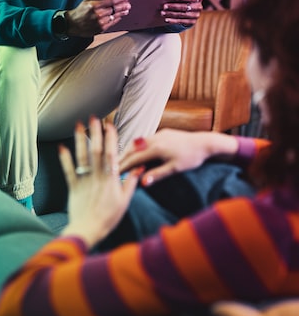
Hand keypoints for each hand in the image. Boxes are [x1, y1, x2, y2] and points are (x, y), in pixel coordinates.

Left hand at [59, 118, 140, 248]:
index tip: (109, 124)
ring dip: (79, 140)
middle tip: (93, 117)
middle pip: (96, 150)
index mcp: (111, 179)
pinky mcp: (73, 187)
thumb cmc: (109, 218)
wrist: (88, 230)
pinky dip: (65, 158)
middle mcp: (97, 177)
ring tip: (78, 125)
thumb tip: (139, 168)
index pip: (111, 154)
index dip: (110, 138)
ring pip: (82, 157)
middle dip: (94, 132)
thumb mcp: (125, 201)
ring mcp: (84, 181)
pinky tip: (62, 147)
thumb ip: (131, 183)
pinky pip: (68, 170)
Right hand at [66, 0, 130, 36]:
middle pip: (114, 9)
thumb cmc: (80, 11)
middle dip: (123, 6)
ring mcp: (100, 23)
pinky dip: (116, 19)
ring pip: (114, 16)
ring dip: (121, 13)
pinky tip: (120, 16)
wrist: (72, 25)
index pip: (111, 1)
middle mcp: (98, 14)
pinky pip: (111, 23)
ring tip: (126, 10)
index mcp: (94, 5)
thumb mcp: (86, 1)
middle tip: (128, 4)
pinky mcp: (100, 29)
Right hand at [119, 129, 237, 186]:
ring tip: (120, 160)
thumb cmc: (192, 158)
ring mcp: (158, 134)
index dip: (123, 165)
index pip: (134, 158)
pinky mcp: (163, 133)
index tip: (113, 172)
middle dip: (121, 157)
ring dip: (128, 151)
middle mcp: (155, 138)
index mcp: (157, 148)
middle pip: (132, 148)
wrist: (205, 143)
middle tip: (110, 165)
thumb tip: (142, 182)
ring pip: (138, 142)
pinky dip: (137, 146)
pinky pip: (145, 139)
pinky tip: (135, 152)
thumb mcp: (175, 169)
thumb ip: (158, 174)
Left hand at [161, 0, 202, 25]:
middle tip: (164, 6)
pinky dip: (173, 21)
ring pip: (183, 15)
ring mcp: (196, 15)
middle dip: (174, 6)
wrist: (187, 10)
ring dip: (171, 14)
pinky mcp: (192, 22)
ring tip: (162, 12)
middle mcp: (199, 7)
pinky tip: (166, 19)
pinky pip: (182, 22)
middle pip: (186, 7)